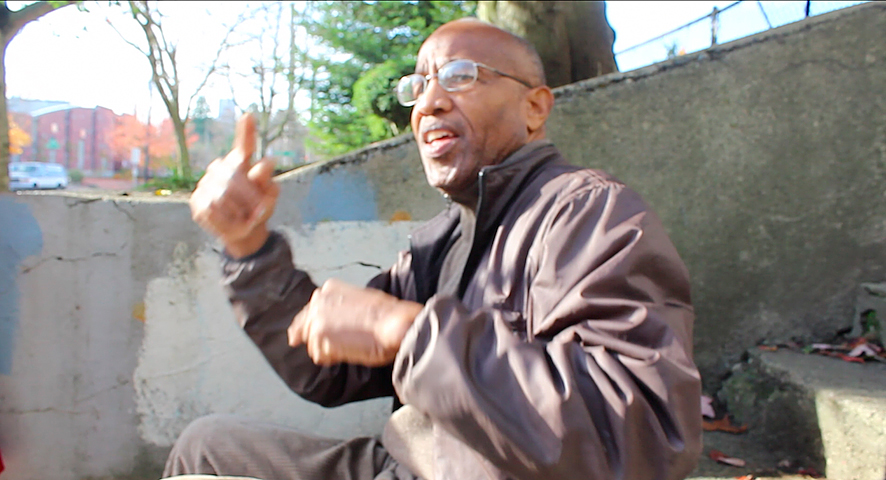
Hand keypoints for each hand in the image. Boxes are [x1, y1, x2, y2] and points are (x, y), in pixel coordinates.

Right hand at [190, 113, 278, 257]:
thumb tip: (266, 164)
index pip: (245, 145)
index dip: (247, 131)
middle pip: (237, 178)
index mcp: (242, 162)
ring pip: (224, 195)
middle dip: (252, 198)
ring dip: (240, 211)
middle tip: (260, 211)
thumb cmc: (259, 208)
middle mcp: (223, 167)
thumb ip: (268, 183)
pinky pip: (213, 209)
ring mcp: (207, 181)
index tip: (249, 116)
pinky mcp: (197, 199)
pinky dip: (227, 220)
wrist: (244, 230)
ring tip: (246, 217)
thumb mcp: (269, 197)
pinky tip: (231, 221)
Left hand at [288, 278, 423, 365]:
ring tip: (349, 345)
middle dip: (315, 338)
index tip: (307, 333)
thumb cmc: (386, 315)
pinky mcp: (318, 337)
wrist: (394, 324)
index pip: (310, 310)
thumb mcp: (361, 300)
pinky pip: (320, 356)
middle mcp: (318, 301)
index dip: (311, 324)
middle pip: (305, 327)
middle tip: (335, 344)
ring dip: (328, 349)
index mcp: (329, 289)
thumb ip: (340, 307)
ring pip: (313, 344)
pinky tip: (347, 352)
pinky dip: (332, 358)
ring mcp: (316, 319)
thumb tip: (331, 320)